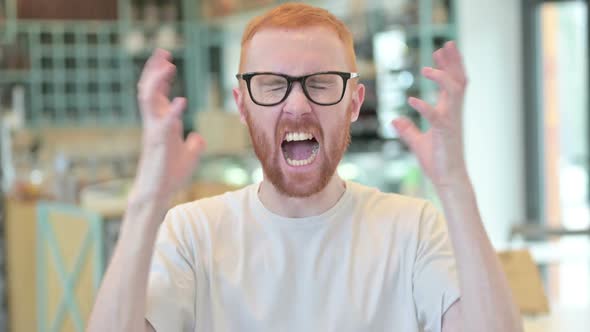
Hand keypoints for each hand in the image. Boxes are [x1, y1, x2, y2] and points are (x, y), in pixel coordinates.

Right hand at [131, 49, 205, 205]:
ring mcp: (154, 131)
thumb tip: (198, 137)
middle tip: (163, 52)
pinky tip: (182, 101)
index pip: (158, 94)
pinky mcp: (159, 144)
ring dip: (158, 81)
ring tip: (168, 66)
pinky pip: (164, 124)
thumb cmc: (170, 175)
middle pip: (149, 89)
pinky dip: (173, 111)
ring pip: (150, 100)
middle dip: (154, 69)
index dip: (161, 75)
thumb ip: (192, 144)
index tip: (167, 58)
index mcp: (160, 123)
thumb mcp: (187, 156)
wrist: (158, 193)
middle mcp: (154, 123)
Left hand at [392, 41, 467, 188]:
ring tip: (426, 68)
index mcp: (449, 114)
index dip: (448, 67)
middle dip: (453, 62)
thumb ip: (407, 129)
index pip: (453, 84)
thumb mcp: (417, 142)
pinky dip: (425, 107)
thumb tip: (395, 119)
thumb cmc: (437, 162)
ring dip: (442, 77)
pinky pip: (437, 116)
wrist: (448, 179)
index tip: (440, 52)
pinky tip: (412, 101)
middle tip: (446, 44)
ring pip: (455, 92)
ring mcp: (451, 122)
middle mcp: (453, 114)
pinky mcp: (445, 134)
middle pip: (458, 81)